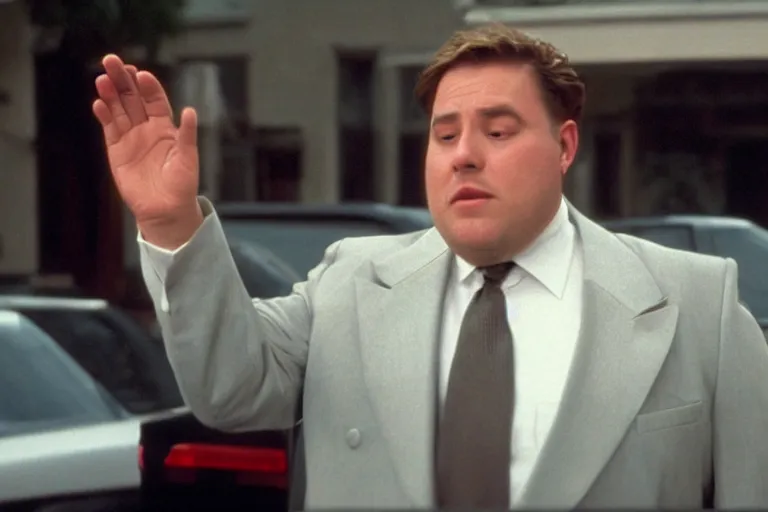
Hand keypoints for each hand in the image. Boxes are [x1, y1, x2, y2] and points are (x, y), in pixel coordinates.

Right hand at [93, 54, 202, 248]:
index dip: (148, 87)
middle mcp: (146, 129)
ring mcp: (130, 138)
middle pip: (132, 98)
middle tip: (112, 61)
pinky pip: (109, 128)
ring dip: (110, 94)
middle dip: (123, 80)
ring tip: (102, 79)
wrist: (165, 210)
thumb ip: (187, 135)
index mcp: (165, 128)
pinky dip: (104, 115)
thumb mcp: (188, 159)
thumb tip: (190, 111)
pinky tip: (99, 103)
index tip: (142, 75)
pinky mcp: (116, 151)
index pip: (155, 100)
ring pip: (118, 110)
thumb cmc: (182, 185)